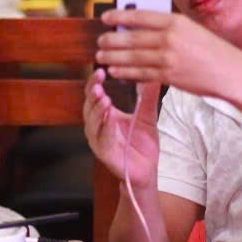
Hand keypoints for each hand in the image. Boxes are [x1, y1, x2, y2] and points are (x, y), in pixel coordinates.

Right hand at [83, 69, 160, 188]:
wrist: (147, 171)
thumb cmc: (143, 145)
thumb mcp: (147, 116)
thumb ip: (147, 97)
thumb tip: (152, 75)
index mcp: (104, 116)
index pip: (94, 95)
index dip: (95, 83)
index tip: (101, 70)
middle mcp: (97, 126)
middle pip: (89, 105)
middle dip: (92, 92)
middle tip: (98, 80)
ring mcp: (98, 139)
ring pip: (92, 121)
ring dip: (96, 108)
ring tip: (102, 96)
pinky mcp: (104, 152)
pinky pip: (102, 137)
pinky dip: (105, 126)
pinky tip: (110, 116)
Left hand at [95, 9, 241, 98]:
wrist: (232, 73)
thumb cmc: (212, 50)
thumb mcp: (191, 30)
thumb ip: (166, 27)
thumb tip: (137, 27)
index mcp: (176, 22)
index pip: (140, 16)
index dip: (119, 16)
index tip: (105, 17)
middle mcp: (170, 38)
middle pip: (131, 38)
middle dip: (111, 41)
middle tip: (99, 41)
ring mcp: (169, 58)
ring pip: (132, 57)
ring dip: (113, 58)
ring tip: (101, 57)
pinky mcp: (169, 75)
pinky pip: (140, 73)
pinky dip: (125, 72)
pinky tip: (115, 71)